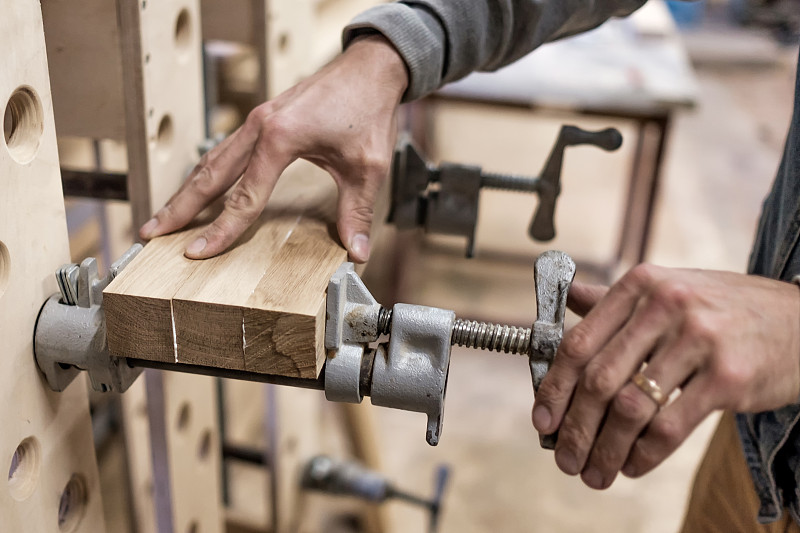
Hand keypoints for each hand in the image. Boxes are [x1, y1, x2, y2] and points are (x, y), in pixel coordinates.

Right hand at [139, 35, 408, 262]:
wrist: (372, 67)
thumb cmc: (368, 108)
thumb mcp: (368, 166)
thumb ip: (357, 210)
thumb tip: (357, 250)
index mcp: (280, 137)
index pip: (244, 196)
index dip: (221, 229)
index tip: (198, 252)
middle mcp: (260, 125)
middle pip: (209, 174)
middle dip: (179, 207)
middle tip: (152, 233)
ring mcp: (258, 119)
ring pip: (212, 159)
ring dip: (188, 190)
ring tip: (165, 216)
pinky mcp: (264, 118)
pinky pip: (226, 150)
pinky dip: (208, 173)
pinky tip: (202, 188)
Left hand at [532, 264, 799, 489]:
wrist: (798, 319)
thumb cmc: (720, 309)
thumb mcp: (665, 290)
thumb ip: (614, 300)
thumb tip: (566, 301)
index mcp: (640, 285)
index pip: (579, 343)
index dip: (553, 388)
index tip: (541, 421)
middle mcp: (665, 306)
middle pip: (599, 381)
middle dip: (575, 428)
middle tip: (563, 457)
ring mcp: (699, 340)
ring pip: (632, 408)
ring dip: (605, 449)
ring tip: (594, 472)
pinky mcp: (728, 377)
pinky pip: (671, 427)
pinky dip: (645, 455)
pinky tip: (632, 466)